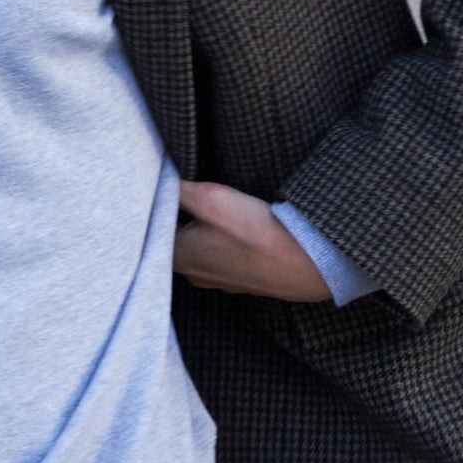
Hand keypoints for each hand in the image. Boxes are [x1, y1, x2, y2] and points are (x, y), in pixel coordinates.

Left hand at [172, 180, 334, 301]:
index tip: (173, 191)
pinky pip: (226, 260)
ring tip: (225, 214)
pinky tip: (243, 235)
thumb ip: (179, 189)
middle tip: (199, 198)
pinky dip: (229, 247)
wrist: (304, 264)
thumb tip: (161, 179)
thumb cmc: (255, 232)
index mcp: (178, 255)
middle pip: (178, 240)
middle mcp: (192, 275)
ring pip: (203, 252)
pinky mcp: (241, 283)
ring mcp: (218, 282)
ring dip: (209, 234)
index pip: (157, 227)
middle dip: (184, 220)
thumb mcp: (211, 198)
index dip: (163, 206)